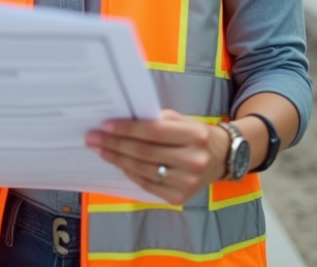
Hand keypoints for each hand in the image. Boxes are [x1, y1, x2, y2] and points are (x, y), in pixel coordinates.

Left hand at [85, 109, 228, 204]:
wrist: (222, 158)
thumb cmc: (196, 134)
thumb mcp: (183, 120)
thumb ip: (158, 120)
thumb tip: (124, 120)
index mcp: (194, 135)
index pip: (154, 132)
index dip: (127, 129)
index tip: (105, 125)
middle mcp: (193, 160)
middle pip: (144, 152)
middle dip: (115, 144)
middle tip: (93, 138)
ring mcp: (187, 182)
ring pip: (143, 170)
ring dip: (118, 159)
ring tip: (101, 150)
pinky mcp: (180, 197)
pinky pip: (147, 184)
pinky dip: (130, 173)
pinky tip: (118, 163)